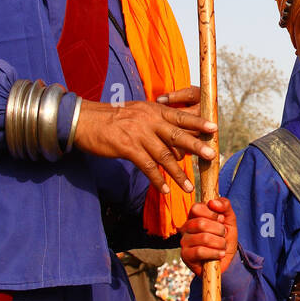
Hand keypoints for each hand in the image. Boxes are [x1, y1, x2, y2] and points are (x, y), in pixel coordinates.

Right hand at [71, 85, 216, 195]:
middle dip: (196, 146)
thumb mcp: (139, 112)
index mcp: (154, 110)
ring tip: (189, 187)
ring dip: (178, 174)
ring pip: (164, 156)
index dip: (198, 122)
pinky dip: (157, 180)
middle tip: (212, 156)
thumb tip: (177, 141)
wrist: (84, 120)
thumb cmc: (113, 118)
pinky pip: (147, 167)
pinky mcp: (127, 148)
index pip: (180, 116)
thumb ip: (158, 123)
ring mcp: (138, 134)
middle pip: (178, 135)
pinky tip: (165, 190)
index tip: (214, 128)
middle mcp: (149, 120)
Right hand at [180, 197, 237, 275]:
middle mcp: (186, 227)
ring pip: (203, 238)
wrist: (226, 259)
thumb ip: (224, 206)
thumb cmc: (225, 238)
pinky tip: (220, 254)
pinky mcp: (185, 256)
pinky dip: (215, 253)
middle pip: (201, 223)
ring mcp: (184, 242)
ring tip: (222, 246)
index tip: (221, 220)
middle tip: (223, 236)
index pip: (196, 208)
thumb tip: (212, 202)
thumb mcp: (230, 220)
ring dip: (220, 243)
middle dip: (219, 230)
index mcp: (194, 216)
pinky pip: (200, 251)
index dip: (212, 214)